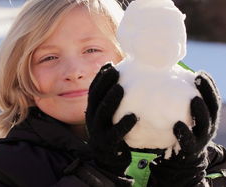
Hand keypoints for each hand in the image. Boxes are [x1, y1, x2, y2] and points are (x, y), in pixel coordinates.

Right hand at [86, 63, 136, 182]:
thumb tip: (132, 78)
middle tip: (116, 70)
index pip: (93, 90)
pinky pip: (114, 133)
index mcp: (93, 110)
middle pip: (95, 97)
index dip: (100, 77)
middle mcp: (92, 118)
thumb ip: (116, 100)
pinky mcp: (106, 143)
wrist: (109, 160)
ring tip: (121, 88)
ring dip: (110, 99)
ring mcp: (97, 131)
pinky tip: (133, 117)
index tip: (109, 65)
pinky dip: (123, 125)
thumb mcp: (111, 115)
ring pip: (101, 113)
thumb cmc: (114, 132)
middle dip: (104, 82)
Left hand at [149, 71, 221, 185]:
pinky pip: (189, 142)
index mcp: (207, 116)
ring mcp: (201, 139)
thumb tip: (158, 78)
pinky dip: (185, 134)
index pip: (212, 98)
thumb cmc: (180, 131)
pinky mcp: (190, 150)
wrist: (182, 160)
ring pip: (205, 124)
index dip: (209, 85)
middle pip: (213, 108)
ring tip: (194, 99)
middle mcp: (208, 126)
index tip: (201, 72)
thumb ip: (176, 101)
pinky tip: (177, 125)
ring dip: (200, 111)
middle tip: (199, 78)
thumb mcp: (182, 115)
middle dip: (208, 92)